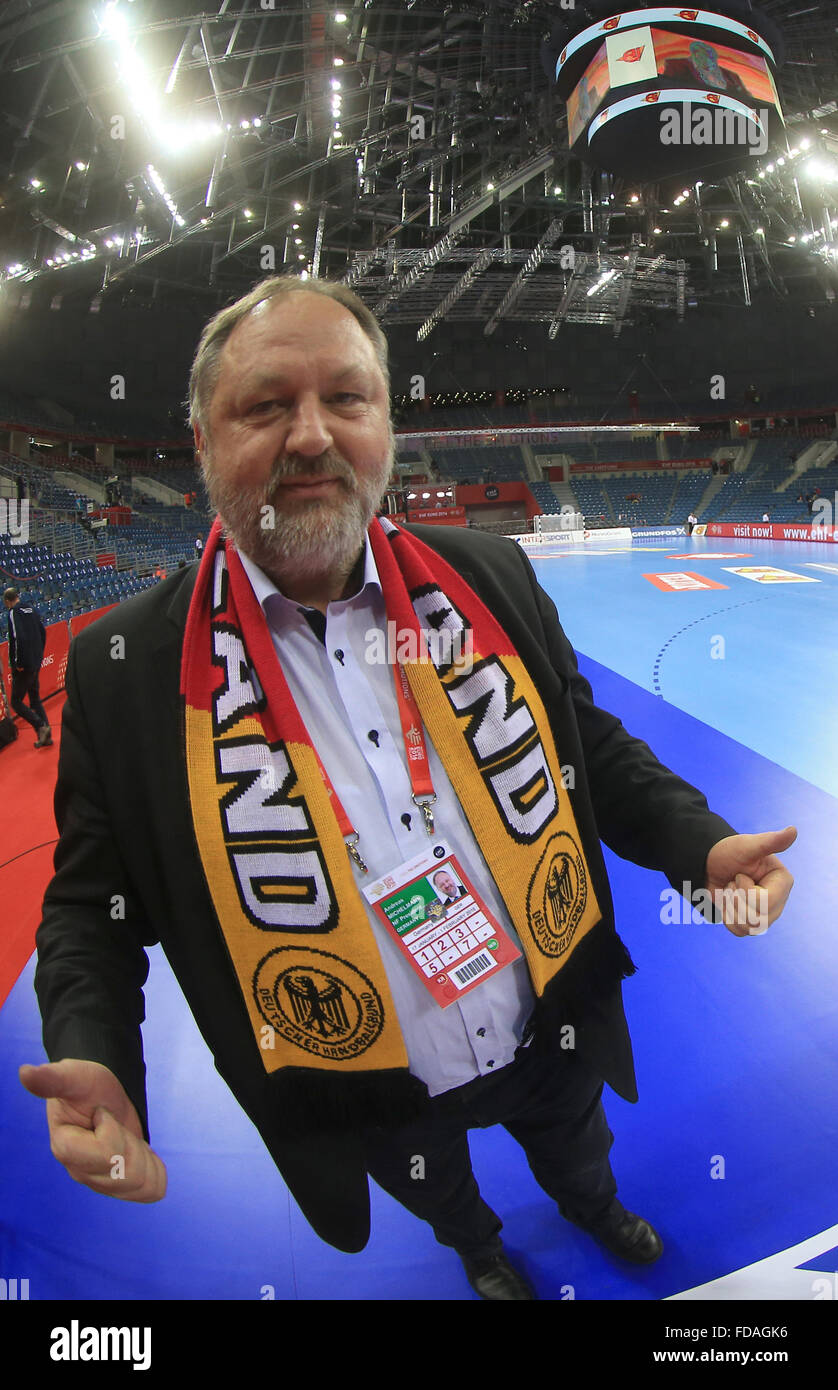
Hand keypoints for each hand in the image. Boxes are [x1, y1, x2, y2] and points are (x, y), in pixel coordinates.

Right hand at [19, 1059, 166, 1202]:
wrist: (102, 1094)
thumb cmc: (85, 1083)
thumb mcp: (73, 1076)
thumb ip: (53, 1079)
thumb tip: (25, 1072)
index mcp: (65, 1148)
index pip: (107, 1153)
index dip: (112, 1128)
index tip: (101, 1112)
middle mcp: (80, 1172)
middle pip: (127, 1174)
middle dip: (132, 1143)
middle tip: (117, 1124)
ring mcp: (99, 1182)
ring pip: (141, 1184)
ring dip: (144, 1155)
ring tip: (127, 1136)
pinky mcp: (116, 1186)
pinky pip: (148, 1191)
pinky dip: (155, 1171)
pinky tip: (143, 1153)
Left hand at [704, 826, 795, 936]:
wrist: (708, 864)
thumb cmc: (728, 852)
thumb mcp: (747, 846)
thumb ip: (770, 841)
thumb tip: (793, 830)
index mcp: (783, 882)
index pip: (765, 902)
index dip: (745, 891)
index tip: (739, 874)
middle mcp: (778, 900)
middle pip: (758, 919)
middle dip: (736, 900)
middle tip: (732, 882)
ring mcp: (766, 914)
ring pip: (748, 928)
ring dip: (730, 908)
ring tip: (729, 891)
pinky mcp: (752, 923)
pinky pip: (740, 932)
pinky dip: (727, 918)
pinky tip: (726, 902)